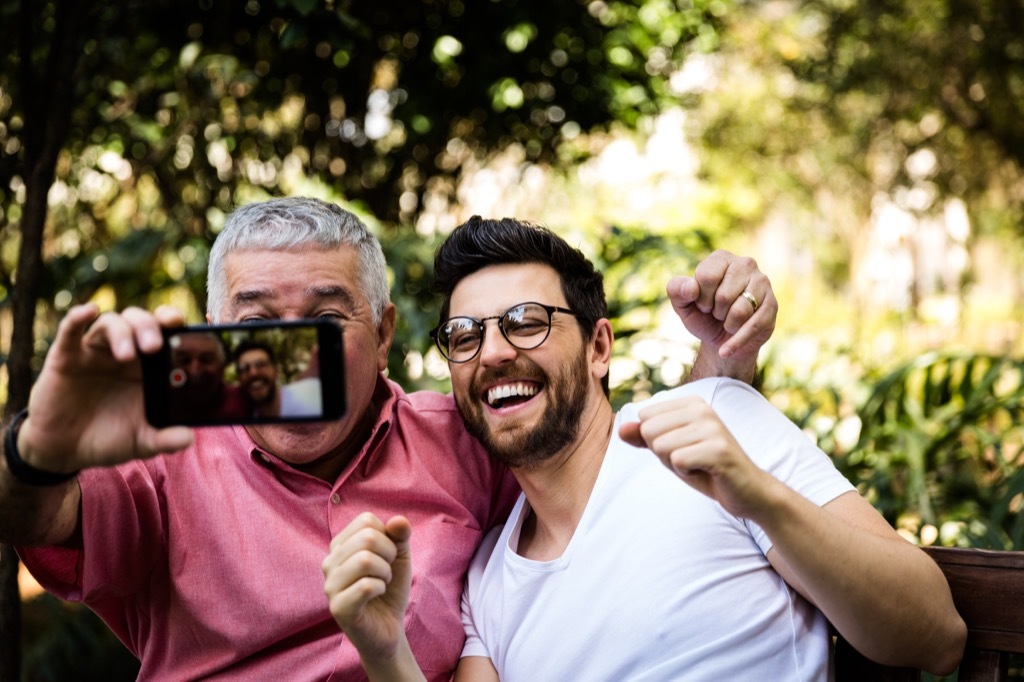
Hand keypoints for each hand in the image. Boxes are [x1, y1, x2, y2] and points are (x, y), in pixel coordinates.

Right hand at [19, 303, 192, 472]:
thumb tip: (188, 439)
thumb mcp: (141, 441)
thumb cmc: (110, 439)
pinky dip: (78, 317)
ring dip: (122, 332)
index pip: (166, 334)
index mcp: (148, 367)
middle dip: (150, 327)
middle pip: (141, 322)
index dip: (176, 325)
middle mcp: (125, 353)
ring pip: (112, 323)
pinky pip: (71, 330)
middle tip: (154, 347)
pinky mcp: (66, 357)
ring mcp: (95, 353)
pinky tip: (89, 311)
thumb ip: (165, 439)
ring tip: (126, 355)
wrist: (66, 451)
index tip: (185, 329)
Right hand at [322, 512, 412, 664]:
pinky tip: (376, 596)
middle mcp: (329, 562)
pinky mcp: (338, 607)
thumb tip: (398, 520)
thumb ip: (400, 536)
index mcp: (340, 546)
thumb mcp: (399, 557)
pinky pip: (366, 586)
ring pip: (365, 560)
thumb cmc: (390, 589)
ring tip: (382, 583)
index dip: (387, 536)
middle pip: (367, 538)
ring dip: (385, 573)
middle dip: (389, 554)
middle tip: (387, 572)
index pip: (366, 521)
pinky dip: (381, 588)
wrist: (388, 628)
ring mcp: (330, 585)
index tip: (388, 556)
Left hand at [619, 396, 780, 519]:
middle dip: (664, 454)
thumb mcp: (671, 451)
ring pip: (661, 447)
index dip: (657, 442)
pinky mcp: (718, 449)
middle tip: (692, 459)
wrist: (748, 491)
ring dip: (676, 465)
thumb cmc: (707, 468)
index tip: (684, 448)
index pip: (645, 418)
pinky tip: (707, 472)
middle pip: (649, 431)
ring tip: (700, 465)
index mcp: (692, 402)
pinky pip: (677, 461)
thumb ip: (645, 438)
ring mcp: (712, 427)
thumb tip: (620, 429)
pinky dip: (687, 473)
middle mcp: (702, 408)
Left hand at [669, 249, 776, 361]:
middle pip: (724, 296)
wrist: (722, 340)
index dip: (701, 298)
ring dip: (728, 324)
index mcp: (721, 258)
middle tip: (717, 313)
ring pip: (740, 311)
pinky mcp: (772, 304)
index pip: (707, 276)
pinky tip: (726, 350)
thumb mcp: (683, 305)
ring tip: (728, 320)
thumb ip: (677, 291)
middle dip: (715, 312)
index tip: (703, 303)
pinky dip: (735, 342)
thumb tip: (691, 287)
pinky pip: (753, 326)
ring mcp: (762, 282)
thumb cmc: (703, 316)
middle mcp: (745, 264)